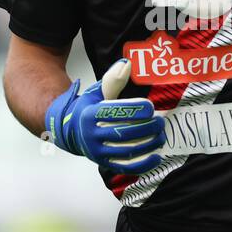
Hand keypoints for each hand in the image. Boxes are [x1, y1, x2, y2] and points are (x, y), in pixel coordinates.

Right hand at [44, 59, 165, 172]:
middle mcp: (91, 135)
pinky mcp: (104, 163)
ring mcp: (97, 152)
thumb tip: (127, 64)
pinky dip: (144, 164)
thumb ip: (113, 79)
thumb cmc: (89, 108)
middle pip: (123, 133)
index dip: (134, 109)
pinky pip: (126, 167)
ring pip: (127, 151)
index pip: (113, 112)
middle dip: (146, 128)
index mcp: (89, 114)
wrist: (71, 131)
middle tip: (160, 122)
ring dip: (148, 144)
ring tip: (161, 135)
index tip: (150, 107)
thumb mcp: (97, 91)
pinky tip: (157, 156)